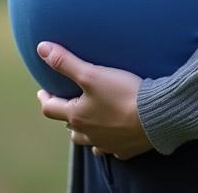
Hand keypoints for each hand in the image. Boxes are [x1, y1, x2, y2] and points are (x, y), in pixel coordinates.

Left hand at [36, 41, 153, 159]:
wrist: (155, 116)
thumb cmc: (122, 94)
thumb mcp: (91, 73)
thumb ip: (65, 62)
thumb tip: (41, 48)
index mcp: (77, 116)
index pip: (50, 109)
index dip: (45, 98)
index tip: (43, 90)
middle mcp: (88, 133)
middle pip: (69, 127)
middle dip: (66, 114)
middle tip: (68, 102)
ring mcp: (107, 144)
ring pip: (87, 140)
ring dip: (84, 131)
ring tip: (88, 120)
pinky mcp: (125, 149)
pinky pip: (111, 148)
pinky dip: (107, 141)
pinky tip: (112, 134)